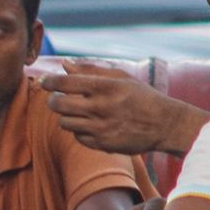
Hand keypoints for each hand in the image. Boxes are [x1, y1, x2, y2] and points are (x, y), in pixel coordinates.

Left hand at [40, 61, 205, 157]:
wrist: (165, 125)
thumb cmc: (142, 97)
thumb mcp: (120, 78)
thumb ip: (90, 71)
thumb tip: (65, 64)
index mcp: (104, 87)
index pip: (64, 83)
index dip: (49, 81)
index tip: (44, 81)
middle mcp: (100, 108)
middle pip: (58, 104)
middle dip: (53, 100)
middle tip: (56, 98)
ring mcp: (101, 128)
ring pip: (65, 122)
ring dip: (65, 116)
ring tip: (76, 111)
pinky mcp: (103, 145)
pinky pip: (77, 137)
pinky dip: (78, 130)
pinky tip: (89, 124)